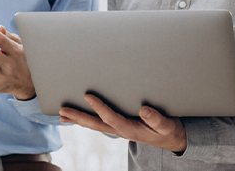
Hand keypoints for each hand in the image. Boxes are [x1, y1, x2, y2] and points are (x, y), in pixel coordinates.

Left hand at [59, 94, 186, 152]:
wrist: (171, 139)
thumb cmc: (168, 130)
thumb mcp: (167, 125)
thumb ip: (157, 118)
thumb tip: (144, 110)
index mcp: (130, 129)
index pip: (110, 117)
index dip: (99, 107)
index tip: (88, 95)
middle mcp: (121, 130)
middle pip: (95, 124)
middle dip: (78, 117)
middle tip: (62, 111)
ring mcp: (118, 129)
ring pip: (95, 125)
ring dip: (78, 119)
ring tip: (63, 114)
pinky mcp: (119, 126)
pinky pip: (100, 123)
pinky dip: (87, 119)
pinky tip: (79, 116)